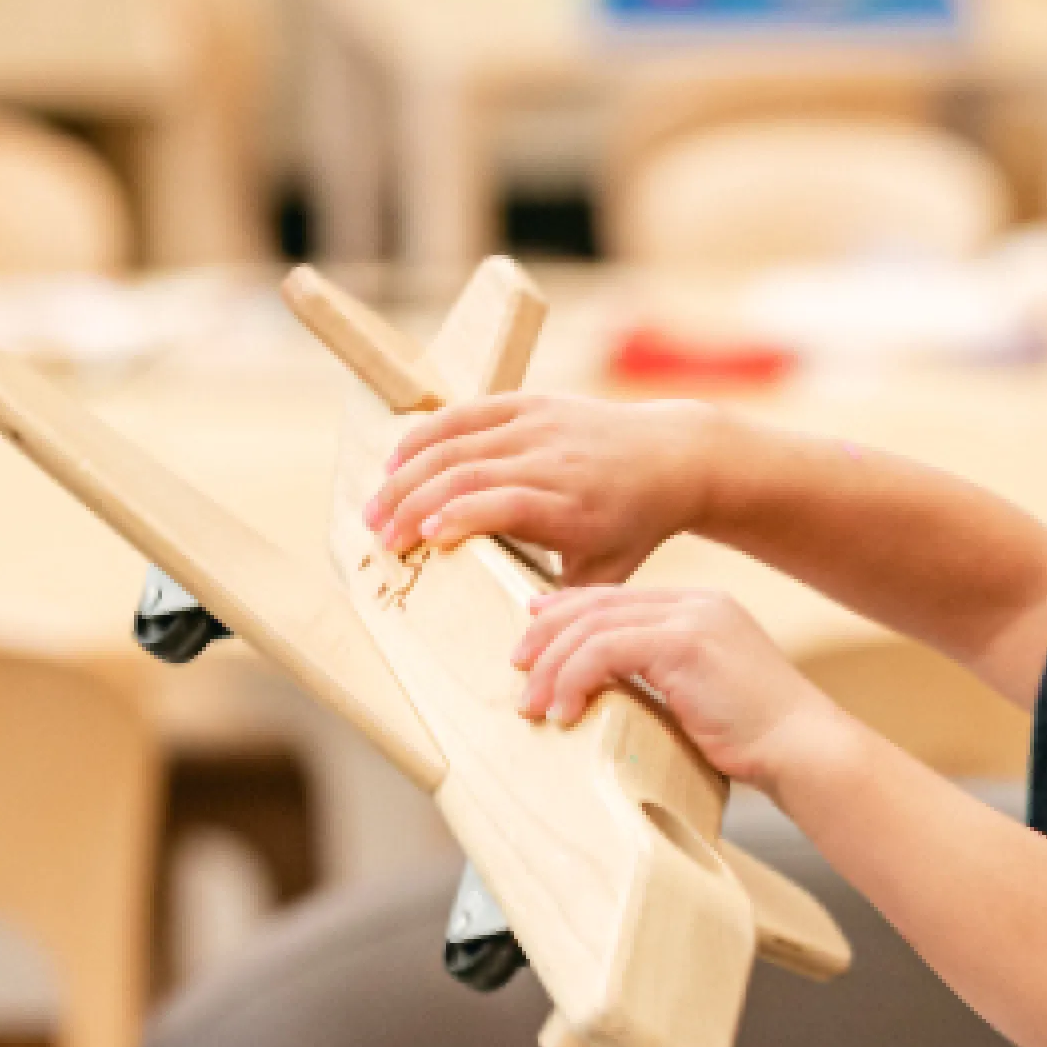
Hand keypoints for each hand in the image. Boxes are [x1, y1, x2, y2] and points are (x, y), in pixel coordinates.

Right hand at [369, 393, 733, 584]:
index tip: (419, 542)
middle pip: (466, 473)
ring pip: (456, 443)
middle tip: (378, 538)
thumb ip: (563, 603)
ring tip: (375, 510)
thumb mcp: (607, 574)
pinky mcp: (530, 402)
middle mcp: (553, 462)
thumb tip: (522, 644)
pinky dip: (424, 435)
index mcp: (573, 508)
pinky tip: (395, 461)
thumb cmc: (633, 526)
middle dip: (412, 504)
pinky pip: (465, 412)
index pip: (503, 505)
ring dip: (405, 475)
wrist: (671, 457)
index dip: (457, 518)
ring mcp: (540, 426)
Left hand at [509, 583, 849, 790]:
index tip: (531, 638)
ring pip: (592, 626)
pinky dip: (574, 679)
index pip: (616, 599)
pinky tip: (565, 710)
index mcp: (702, 610)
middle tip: (519, 673)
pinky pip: (604, 650)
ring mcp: (692, 619)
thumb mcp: (703, 698)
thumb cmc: (759, 742)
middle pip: (596, 604)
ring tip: (534, 705)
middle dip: (546, 636)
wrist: (806, 751)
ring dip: (552, 667)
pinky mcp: (685, 644)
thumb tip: (606, 692)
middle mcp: (696, 603)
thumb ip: (662, 680)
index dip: (565, 612)